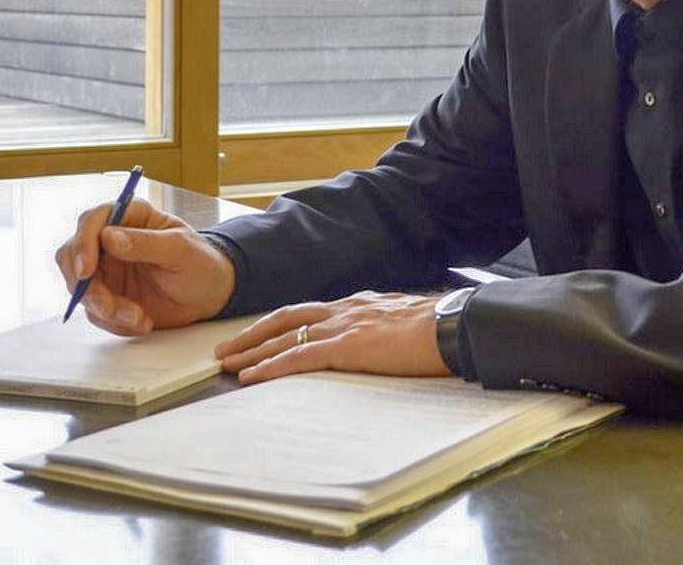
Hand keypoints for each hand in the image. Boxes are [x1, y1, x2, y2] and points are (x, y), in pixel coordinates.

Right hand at [54, 197, 235, 335]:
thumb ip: (145, 243)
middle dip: (85, 285)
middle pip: (72, 256)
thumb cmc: (201, 263)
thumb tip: (108, 236)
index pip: (91, 221)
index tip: (87, 271)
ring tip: (139, 318)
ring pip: (81, 289)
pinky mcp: (108, 295)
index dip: (83, 244)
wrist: (210, 295)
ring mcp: (106, 269)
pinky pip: (96, 312)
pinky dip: (115, 322)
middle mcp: (110, 240)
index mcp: (130, 217)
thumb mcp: (180, 250)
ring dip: (106, 309)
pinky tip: (142, 322)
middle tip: (106, 306)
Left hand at [213, 290, 449, 383]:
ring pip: (285, 335)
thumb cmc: (442, 328)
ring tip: (229, 365)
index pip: (310, 312)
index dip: (281, 325)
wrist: (456, 325)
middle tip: (227, 349)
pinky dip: (271, 366)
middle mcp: (346, 310)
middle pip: (287, 318)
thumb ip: (387, 329)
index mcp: (360, 305)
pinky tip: (252, 376)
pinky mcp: (346, 346)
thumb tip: (384, 341)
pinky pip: (298, 355)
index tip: (261, 336)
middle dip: (254, 334)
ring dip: (253, 350)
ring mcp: (344, 326)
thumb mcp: (407, 323)